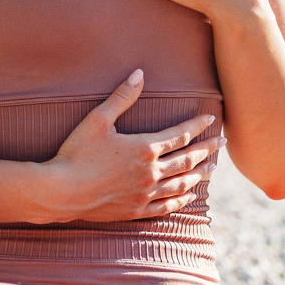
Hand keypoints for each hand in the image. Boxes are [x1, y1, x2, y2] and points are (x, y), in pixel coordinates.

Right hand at [45, 68, 224, 223]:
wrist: (61, 191)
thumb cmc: (76, 153)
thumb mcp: (97, 119)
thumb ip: (122, 97)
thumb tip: (139, 73)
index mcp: (144, 148)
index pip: (180, 134)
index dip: (197, 125)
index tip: (210, 118)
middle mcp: (150, 172)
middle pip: (188, 159)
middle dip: (208, 149)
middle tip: (223, 142)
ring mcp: (144, 194)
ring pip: (181, 184)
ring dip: (200, 174)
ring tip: (212, 168)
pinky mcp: (135, 211)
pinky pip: (166, 207)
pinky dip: (181, 200)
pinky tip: (189, 196)